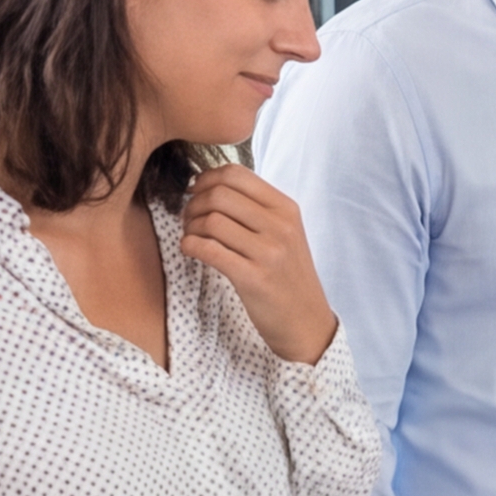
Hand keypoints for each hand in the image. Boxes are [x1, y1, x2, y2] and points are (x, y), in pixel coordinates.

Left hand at [180, 163, 336, 365]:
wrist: (306, 321)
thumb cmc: (287, 275)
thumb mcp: (285, 233)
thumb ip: (256, 208)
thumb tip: (210, 184)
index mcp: (286, 209)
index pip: (236, 174)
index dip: (206, 178)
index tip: (196, 192)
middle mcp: (280, 226)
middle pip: (219, 195)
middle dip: (193, 203)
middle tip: (189, 218)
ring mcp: (269, 253)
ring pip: (211, 221)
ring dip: (190, 227)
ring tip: (192, 236)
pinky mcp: (254, 278)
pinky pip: (208, 250)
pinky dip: (190, 246)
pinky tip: (191, 250)